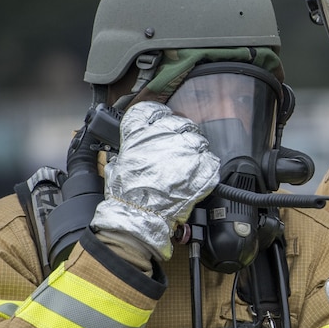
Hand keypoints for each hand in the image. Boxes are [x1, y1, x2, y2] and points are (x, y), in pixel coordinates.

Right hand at [91, 101, 220, 261]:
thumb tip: (133, 150)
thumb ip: (129, 150)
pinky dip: (206, 167)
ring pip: (197, 140)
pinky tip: (197, 176)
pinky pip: (211, 160)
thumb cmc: (126, 195)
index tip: (160, 121)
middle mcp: (165, 135)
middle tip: (176, 149)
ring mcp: (186, 150)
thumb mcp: (117, 164)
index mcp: (140, 133)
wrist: (139, 217)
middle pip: (179, 122)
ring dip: (194, 150)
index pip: (150, 110)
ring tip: (187, 166)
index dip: (156, 115)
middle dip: (179, 134)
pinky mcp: (202, 167)